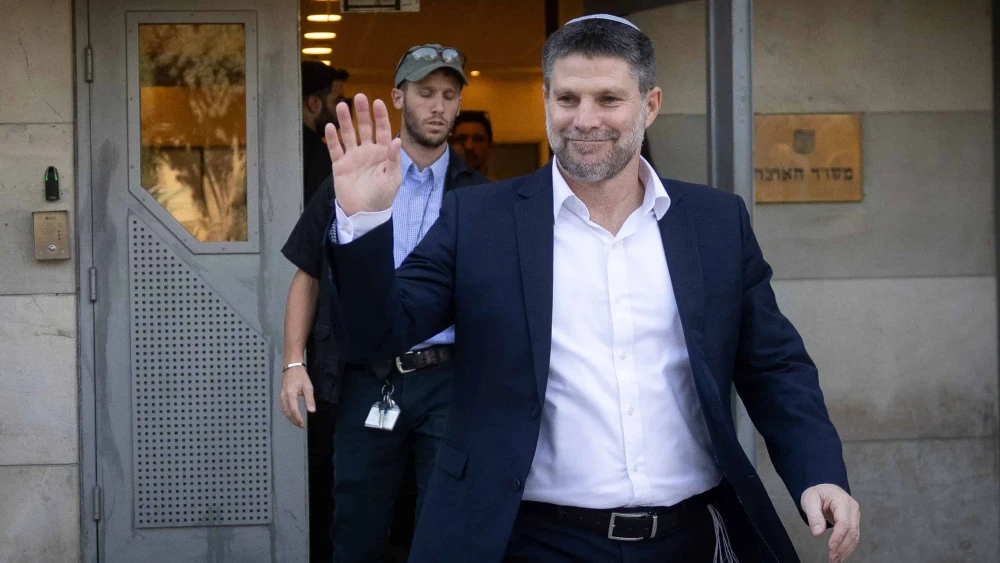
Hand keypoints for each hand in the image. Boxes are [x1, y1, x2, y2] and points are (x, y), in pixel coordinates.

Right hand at [279, 365, 315, 427]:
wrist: (291, 366)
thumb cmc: (300, 375)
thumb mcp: (308, 387)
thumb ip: (309, 399)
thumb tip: (311, 410)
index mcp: (290, 395)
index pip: (294, 411)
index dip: (298, 419)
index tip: (303, 424)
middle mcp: (284, 397)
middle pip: (288, 413)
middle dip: (294, 421)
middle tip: (301, 425)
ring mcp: (281, 396)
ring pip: (284, 411)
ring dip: (290, 418)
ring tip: (297, 422)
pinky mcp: (281, 395)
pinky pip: (282, 407)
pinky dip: (287, 413)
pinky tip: (291, 415)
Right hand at [325, 94, 402, 215]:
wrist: (363, 214)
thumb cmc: (382, 197)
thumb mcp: (392, 179)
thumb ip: (393, 160)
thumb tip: (396, 140)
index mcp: (382, 153)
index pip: (382, 130)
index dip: (380, 116)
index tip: (378, 102)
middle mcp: (367, 151)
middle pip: (365, 128)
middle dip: (362, 113)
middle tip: (359, 97)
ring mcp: (353, 157)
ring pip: (349, 134)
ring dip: (346, 120)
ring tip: (341, 106)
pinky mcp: (340, 165)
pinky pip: (335, 149)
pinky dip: (333, 138)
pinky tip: (330, 126)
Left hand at [800, 484, 859, 562]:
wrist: (823, 490)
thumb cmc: (816, 493)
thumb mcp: (810, 500)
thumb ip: (814, 516)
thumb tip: (818, 533)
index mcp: (841, 500)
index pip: (844, 521)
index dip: (839, 536)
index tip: (831, 547)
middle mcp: (852, 508)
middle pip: (851, 530)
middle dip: (842, 546)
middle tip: (832, 557)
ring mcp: (855, 515)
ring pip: (854, 536)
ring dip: (846, 549)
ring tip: (835, 559)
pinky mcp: (853, 522)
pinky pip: (853, 536)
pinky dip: (847, 547)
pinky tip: (840, 555)